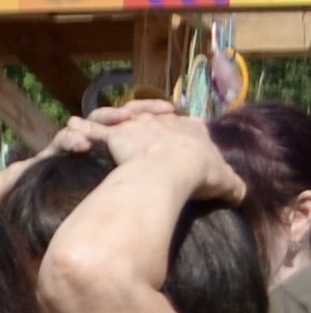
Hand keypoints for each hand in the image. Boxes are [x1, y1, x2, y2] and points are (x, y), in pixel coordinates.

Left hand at [92, 106, 245, 202]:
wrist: (174, 169)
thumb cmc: (200, 174)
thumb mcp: (226, 182)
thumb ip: (233, 186)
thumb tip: (240, 193)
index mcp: (191, 129)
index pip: (186, 126)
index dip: (180, 130)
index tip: (177, 136)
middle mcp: (163, 122)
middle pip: (151, 119)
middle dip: (143, 121)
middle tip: (134, 125)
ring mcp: (138, 126)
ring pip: (121, 118)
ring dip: (108, 120)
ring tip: (101, 123)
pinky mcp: (114, 135)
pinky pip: (93, 130)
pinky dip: (82, 130)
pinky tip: (72, 126)